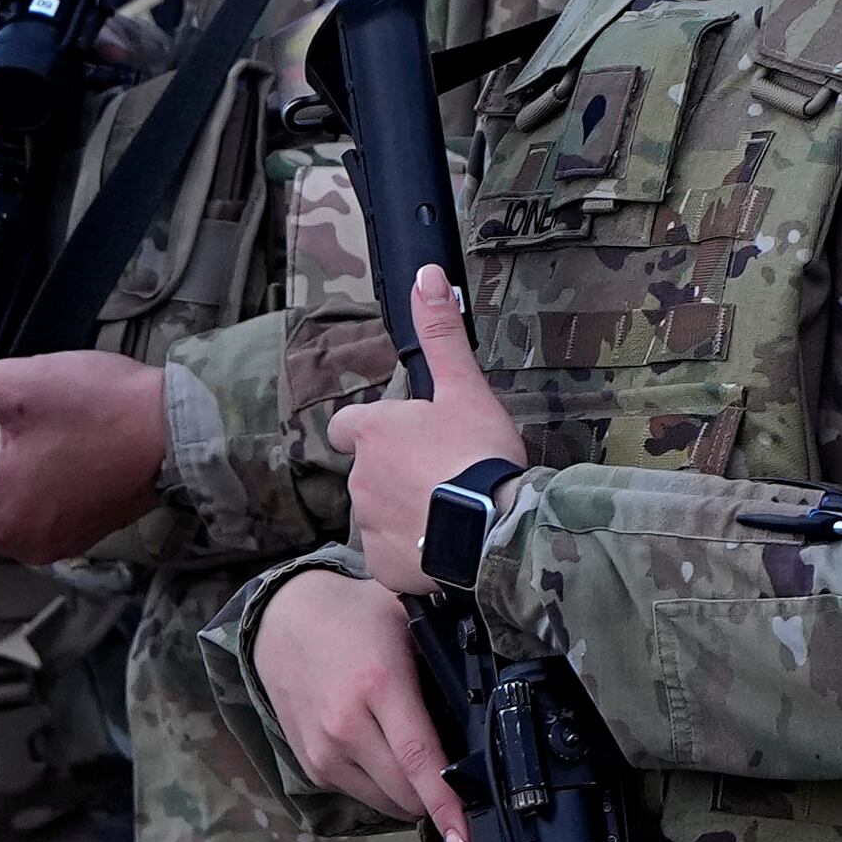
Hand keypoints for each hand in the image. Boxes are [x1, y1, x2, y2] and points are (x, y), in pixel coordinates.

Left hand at [0, 347, 172, 570]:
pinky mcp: (89, 526)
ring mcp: (62, 539)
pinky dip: (33, 490)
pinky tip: (42, 449)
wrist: (185, 427)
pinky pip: (41, 516)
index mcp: (0, 521)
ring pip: (5, 521)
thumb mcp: (16, 386)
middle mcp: (27, 544)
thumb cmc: (103, 411)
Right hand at [252, 568, 465, 841]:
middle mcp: (346, 726)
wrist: (282, 622)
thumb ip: (445, 661)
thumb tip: (490, 707)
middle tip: (466, 786)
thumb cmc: (356, 618)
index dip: (447, 804)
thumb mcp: (409, 621)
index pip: (420, 759)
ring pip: (386, 802)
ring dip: (413, 797)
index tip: (466, 839)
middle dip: (440, 801)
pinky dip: (386, 788)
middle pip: (406, 792)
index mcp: (379, 685)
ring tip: (426, 765)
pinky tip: (391, 756)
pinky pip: (363, 794)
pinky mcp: (313, 765)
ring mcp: (324, 750)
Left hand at [321, 272, 530, 596]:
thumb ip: (440, 334)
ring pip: (378, 514)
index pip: (348, 426)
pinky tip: (445, 545)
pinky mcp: (382, 565)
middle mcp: (358, 478)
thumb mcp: (463, 388)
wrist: (493, 531)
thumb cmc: (477, 456)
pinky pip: (391, 555)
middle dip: (396, 473)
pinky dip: (412, 551)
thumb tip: (425, 276)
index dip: (374, 430)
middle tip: (442, 476)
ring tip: (448, 512)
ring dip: (405, 511)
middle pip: (368, 472)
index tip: (406, 436)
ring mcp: (367, 525)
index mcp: (371, 433)